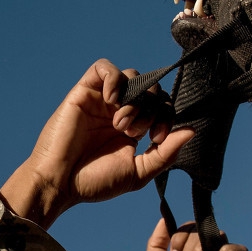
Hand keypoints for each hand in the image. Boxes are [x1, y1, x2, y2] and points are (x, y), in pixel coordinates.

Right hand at [0, 60, 192, 228]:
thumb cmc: (93, 182)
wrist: (59, 182)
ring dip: (134, 99)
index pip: (163, 107)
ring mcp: (102, 100)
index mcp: (134, 129)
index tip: (157, 139)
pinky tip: (111, 101)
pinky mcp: (84, 91)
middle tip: (135, 133)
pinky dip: (114, 79)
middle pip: (151, 89)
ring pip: (132, 76)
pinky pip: (105, 67)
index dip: (167, 118)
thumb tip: (191, 131)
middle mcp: (119, 111)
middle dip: (151, 110)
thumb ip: (165, 153)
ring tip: (120, 124)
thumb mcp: (137, 173)